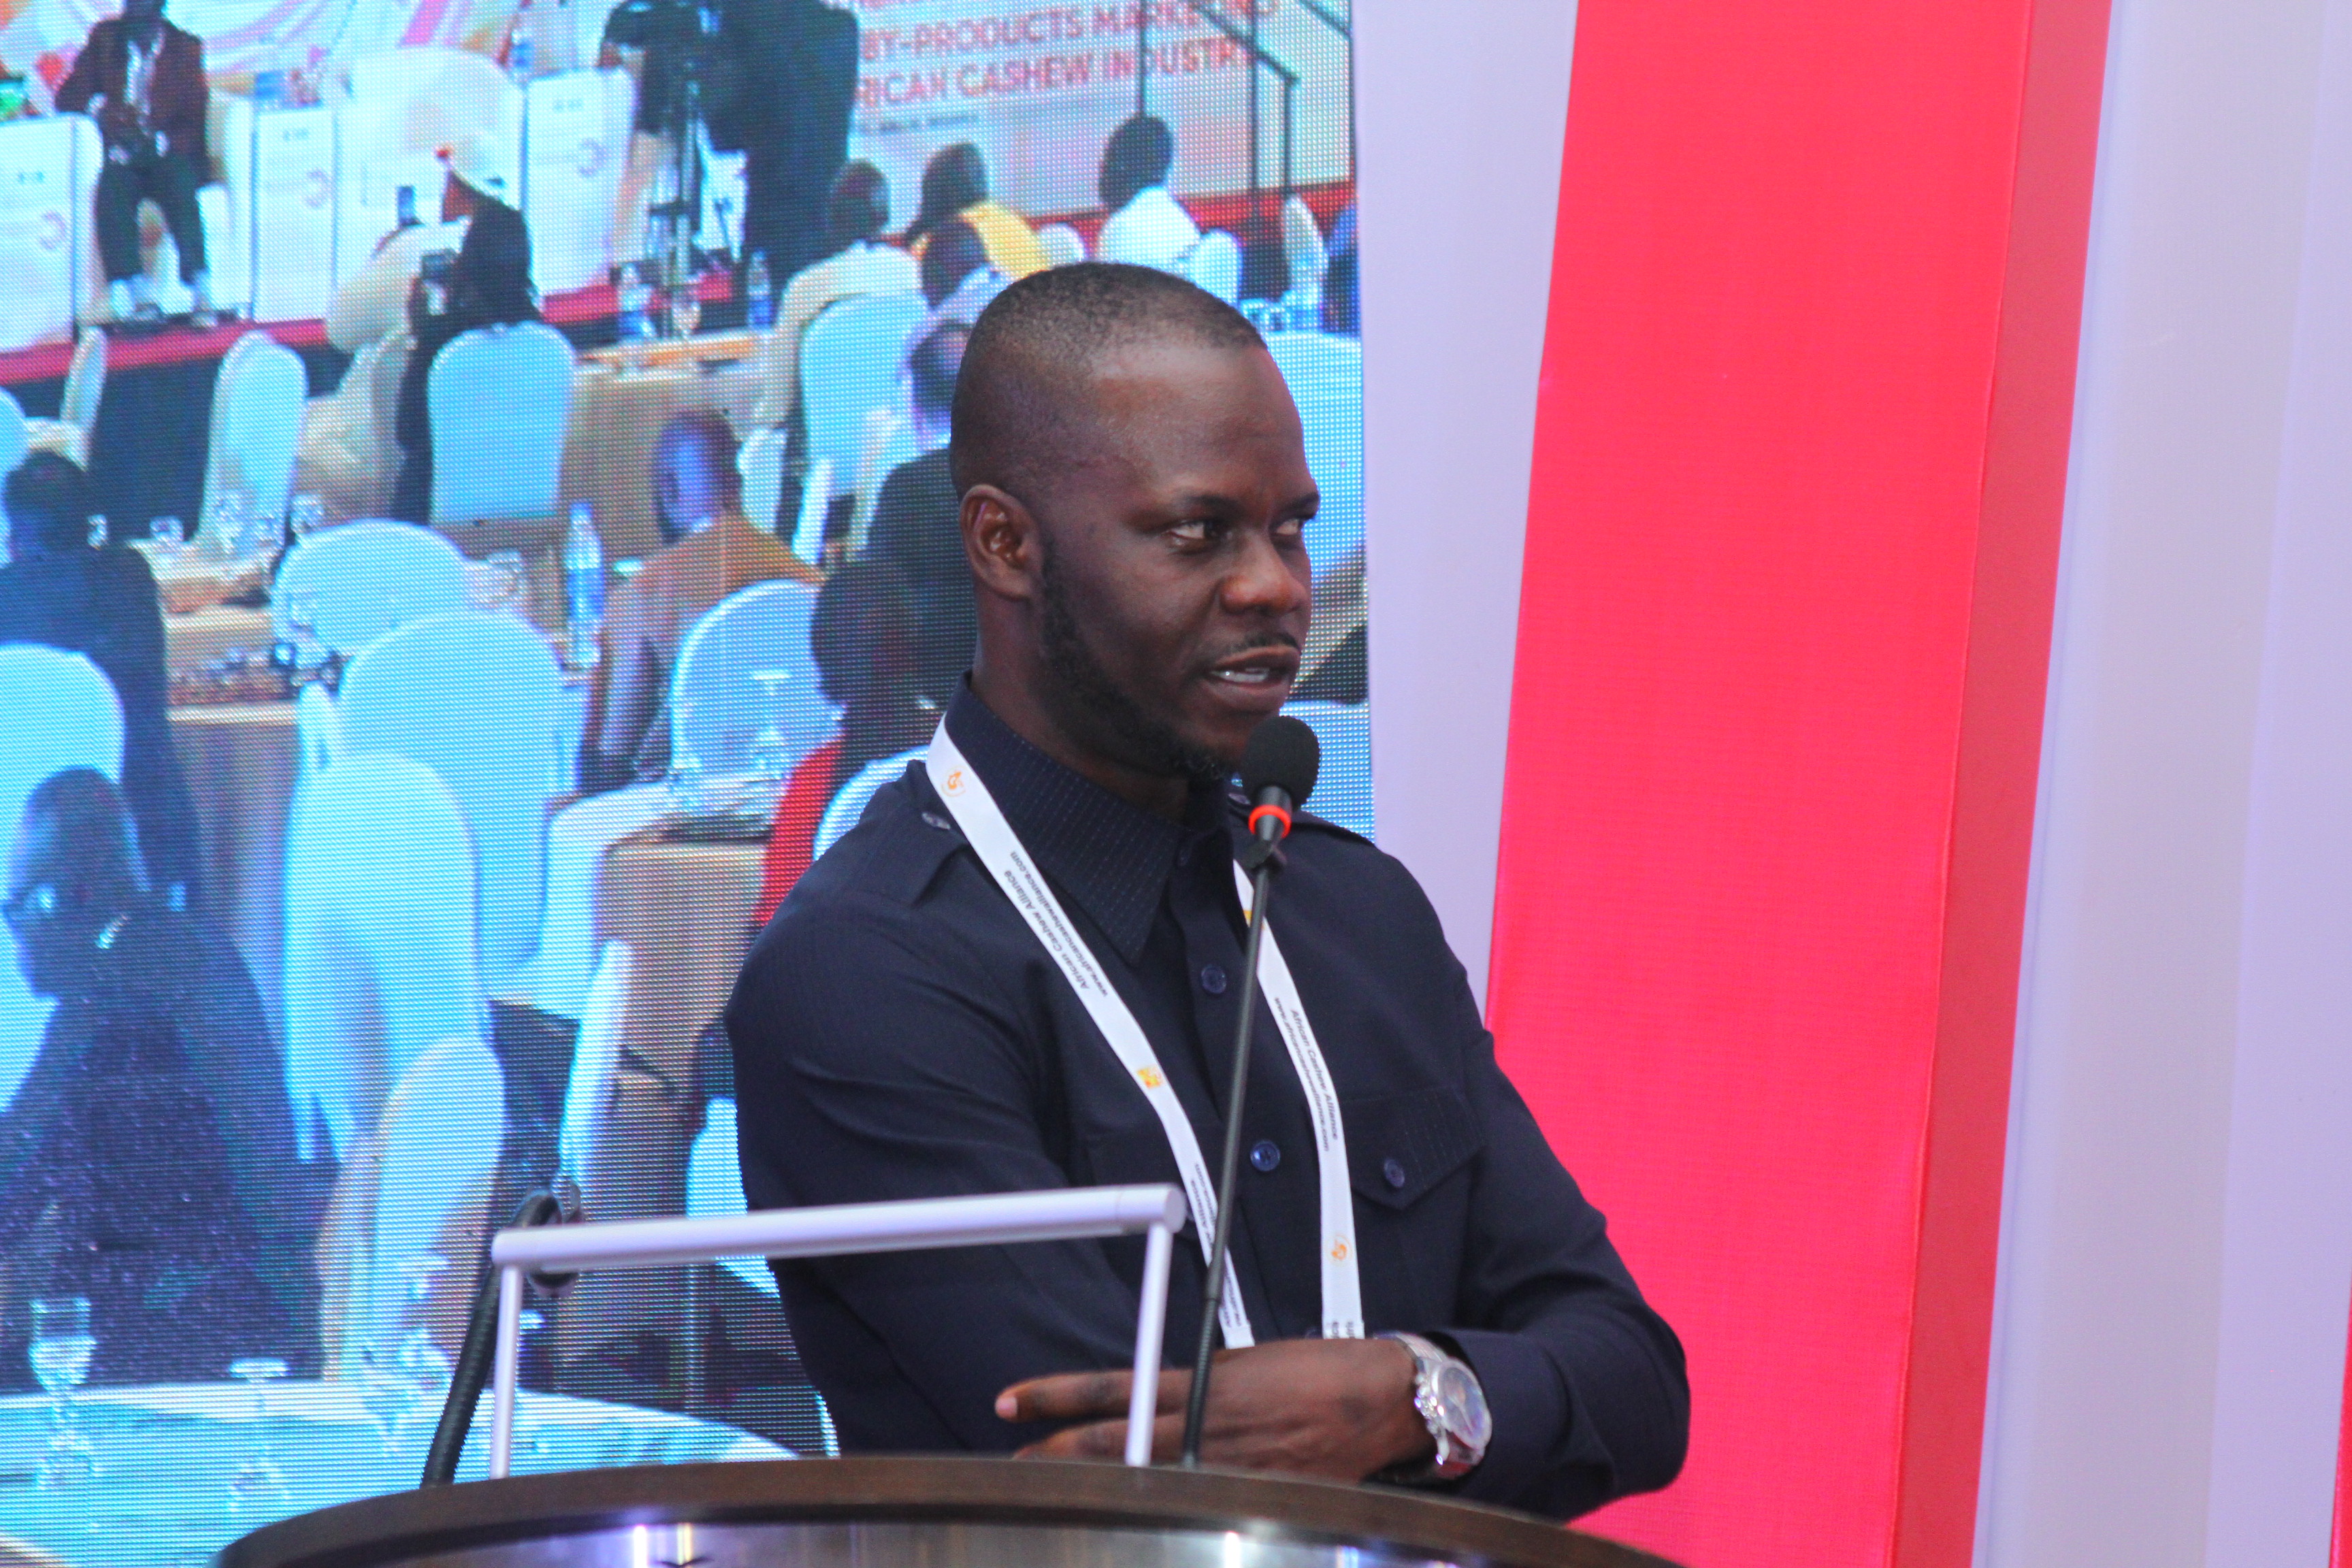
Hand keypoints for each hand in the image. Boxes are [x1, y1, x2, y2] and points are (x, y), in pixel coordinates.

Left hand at [996, 1337, 1432, 1481]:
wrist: (1375, 1400)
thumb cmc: (1316, 1373)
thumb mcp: (1242, 1362)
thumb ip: (1194, 1383)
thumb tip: (1153, 1397)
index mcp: (1201, 1383)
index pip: (1110, 1388)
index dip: (1055, 1397)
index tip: (1016, 1402)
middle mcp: (1206, 1426)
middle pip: (1113, 1439)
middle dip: (1056, 1451)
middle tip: (1016, 1458)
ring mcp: (1226, 1467)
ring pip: (1142, 1475)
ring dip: (1094, 1482)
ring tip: (1053, 1490)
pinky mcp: (1252, 1496)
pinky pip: (1193, 1502)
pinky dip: (1157, 1509)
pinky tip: (1132, 1519)